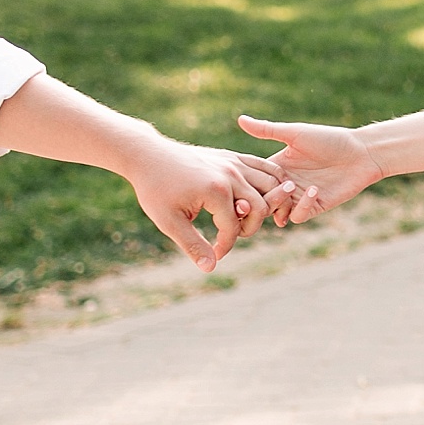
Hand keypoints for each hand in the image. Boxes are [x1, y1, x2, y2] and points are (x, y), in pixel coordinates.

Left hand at [121, 138, 295, 270]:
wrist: (149, 156)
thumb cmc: (155, 189)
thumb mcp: (168, 221)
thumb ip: (193, 245)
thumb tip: (211, 268)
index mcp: (215, 191)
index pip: (234, 228)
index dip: (225, 246)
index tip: (213, 254)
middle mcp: (231, 174)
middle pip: (260, 209)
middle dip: (248, 228)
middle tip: (230, 234)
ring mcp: (234, 163)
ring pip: (271, 186)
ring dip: (265, 207)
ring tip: (246, 218)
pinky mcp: (234, 156)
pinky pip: (266, 168)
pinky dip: (273, 183)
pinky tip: (266, 197)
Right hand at [234, 114, 386, 224]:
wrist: (361, 152)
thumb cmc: (330, 139)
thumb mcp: (295, 134)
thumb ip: (267, 130)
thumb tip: (239, 119)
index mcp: (277, 166)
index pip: (253, 180)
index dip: (246, 182)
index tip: (242, 179)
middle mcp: (285, 183)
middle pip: (261, 199)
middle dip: (259, 197)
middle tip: (264, 188)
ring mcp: (299, 197)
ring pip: (276, 211)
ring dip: (278, 204)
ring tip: (289, 189)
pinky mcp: (315, 206)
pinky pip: (298, 216)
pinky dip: (301, 207)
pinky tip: (312, 190)